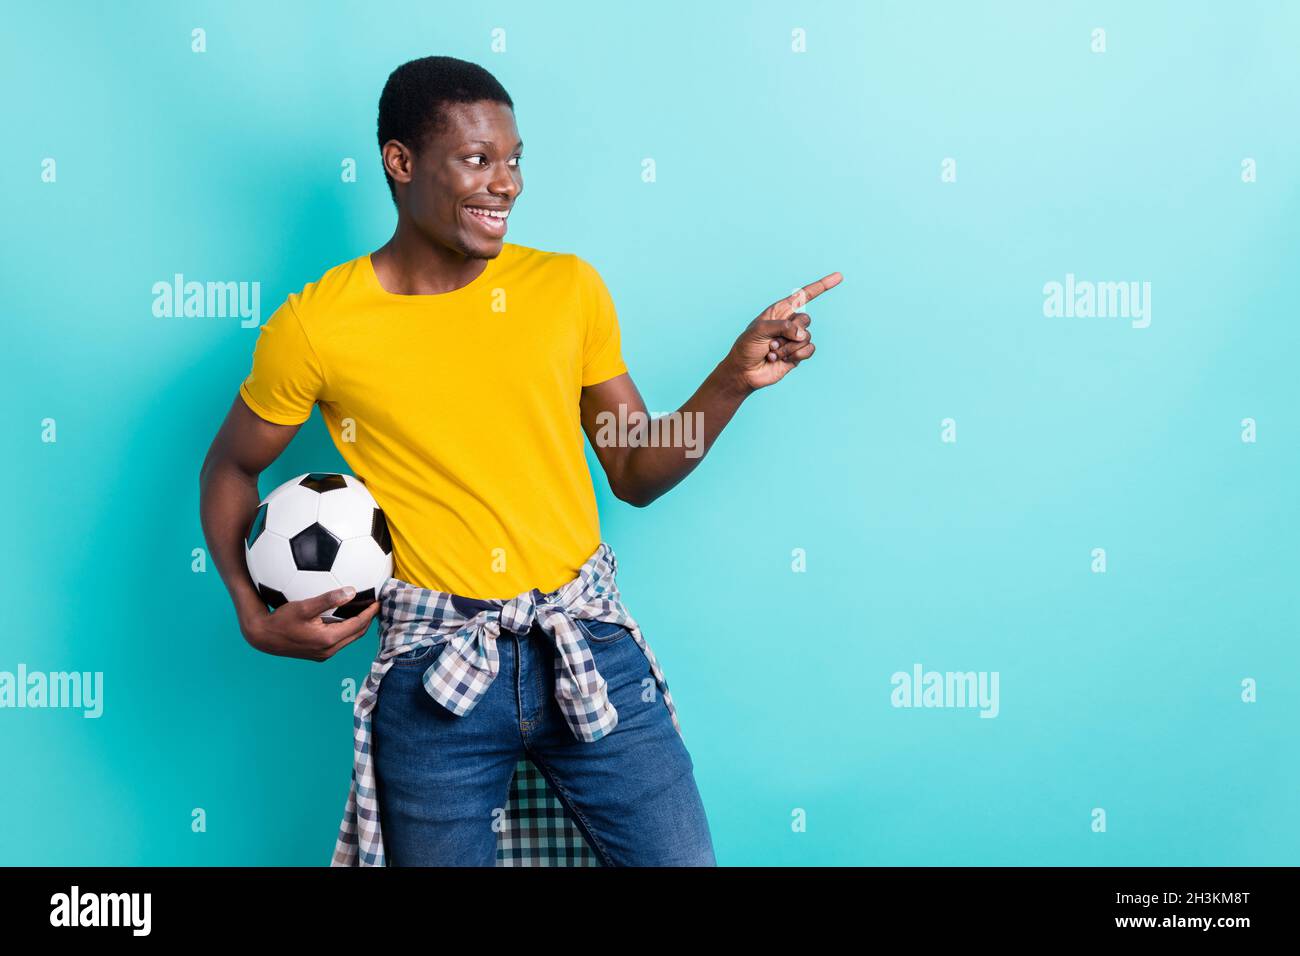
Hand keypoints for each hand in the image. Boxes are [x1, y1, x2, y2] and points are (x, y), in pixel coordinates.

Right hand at [241, 586, 379, 661]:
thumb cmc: (281, 620)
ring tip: (363, 610)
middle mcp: (328, 650)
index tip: (379, 601)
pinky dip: (345, 629)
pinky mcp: (317, 653)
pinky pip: (338, 640)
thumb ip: (328, 599)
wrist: (263, 637)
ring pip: (348, 638)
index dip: (370, 613)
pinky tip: (343, 618)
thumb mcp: (304, 606)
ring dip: (357, 625)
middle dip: (367, 620)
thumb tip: (351, 591)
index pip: (358, 625)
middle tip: (374, 605)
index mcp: (329, 640)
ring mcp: (323, 654)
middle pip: (356, 634)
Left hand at [721, 272, 842, 391]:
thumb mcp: (759, 330)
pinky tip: (781, 359)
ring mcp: (794, 339)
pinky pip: (809, 350)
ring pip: (807, 337)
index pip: (804, 295)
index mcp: (780, 311)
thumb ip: (783, 326)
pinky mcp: (798, 355)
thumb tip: (803, 335)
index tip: (838, 277)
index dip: (822, 286)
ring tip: (773, 352)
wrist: (744, 372)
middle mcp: (789, 323)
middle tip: (772, 342)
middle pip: (806, 320)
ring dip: (788, 347)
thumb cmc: (747, 347)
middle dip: (790, 332)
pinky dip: (796, 355)